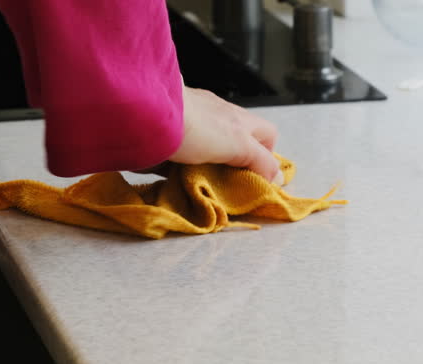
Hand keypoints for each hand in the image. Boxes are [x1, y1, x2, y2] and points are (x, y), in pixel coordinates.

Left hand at [164, 86, 282, 183]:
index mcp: (239, 120)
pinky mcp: (165, 137)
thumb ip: (261, 162)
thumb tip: (277, 180)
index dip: (268, 157)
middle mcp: (217, 119)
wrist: (145, 117)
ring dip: (208, 169)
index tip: (258, 179)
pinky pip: (179, 155)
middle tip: (230, 185)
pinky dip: (181, 168)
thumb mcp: (240, 145)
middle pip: (237, 144)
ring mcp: (191, 126)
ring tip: (203, 186)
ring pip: (208, 152)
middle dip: (236, 165)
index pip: (267, 136)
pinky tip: (177, 178)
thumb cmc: (196, 126)